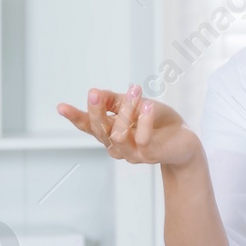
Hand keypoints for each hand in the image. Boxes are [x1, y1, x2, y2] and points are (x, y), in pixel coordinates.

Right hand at [57, 85, 202, 166]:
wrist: (185, 141)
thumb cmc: (158, 122)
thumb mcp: (135, 104)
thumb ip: (114, 101)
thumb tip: (94, 92)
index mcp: (111, 133)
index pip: (89, 126)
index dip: (75, 117)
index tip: (61, 107)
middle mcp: (118, 146)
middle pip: (99, 131)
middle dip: (96, 112)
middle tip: (95, 93)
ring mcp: (134, 153)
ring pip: (118, 135)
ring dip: (125, 112)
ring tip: (135, 91)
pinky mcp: (151, 155)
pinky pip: (143, 140)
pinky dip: (144, 121)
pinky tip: (147, 106)